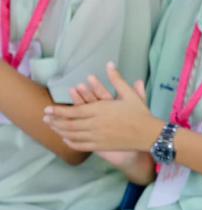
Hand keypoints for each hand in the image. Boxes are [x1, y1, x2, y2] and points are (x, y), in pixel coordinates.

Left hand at [44, 63, 159, 156]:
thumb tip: (109, 64)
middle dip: (54, 121)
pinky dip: (70, 142)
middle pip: (69, 124)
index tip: (47, 109)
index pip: (73, 111)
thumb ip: (117, 79)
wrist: (149, 133)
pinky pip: (81, 145)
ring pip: (72, 135)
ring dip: (59, 131)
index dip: (58, 111)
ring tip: (51, 127)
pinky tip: (65, 139)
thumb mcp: (129, 94)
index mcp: (100, 109)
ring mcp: (97, 136)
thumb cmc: (140, 113)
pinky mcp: (101, 146)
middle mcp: (95, 124)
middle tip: (44, 118)